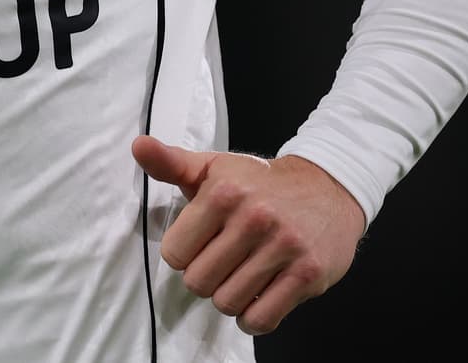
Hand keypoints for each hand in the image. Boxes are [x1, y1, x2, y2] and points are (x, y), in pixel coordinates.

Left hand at [131, 136, 365, 335]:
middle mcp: (254, 218)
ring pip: (228, 303)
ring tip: (239, 278)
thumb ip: (170, 163)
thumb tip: (139, 147)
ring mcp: (283, 247)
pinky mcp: (307, 274)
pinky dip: (253, 319)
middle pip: (199, 282)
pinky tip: (257, 298)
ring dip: (229, 298)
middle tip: (220, 264)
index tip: (199, 245)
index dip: (183, 254)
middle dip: (204, 279)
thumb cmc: (261, 182)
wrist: (328, 187)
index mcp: (223, 193)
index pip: (175, 253)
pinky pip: (262, 319)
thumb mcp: (214, 167)